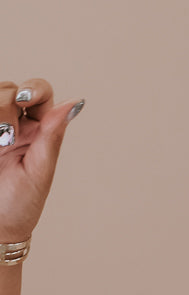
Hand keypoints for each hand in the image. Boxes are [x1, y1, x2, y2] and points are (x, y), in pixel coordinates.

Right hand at [0, 79, 82, 246]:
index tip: (24, 100)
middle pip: (9, 90)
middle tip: (6, 136)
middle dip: (5, 107)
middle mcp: (15, 124)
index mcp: (39, 131)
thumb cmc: (20, 205)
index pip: (40, 93)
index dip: (33, 89)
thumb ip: (52, 136)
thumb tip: (75, 102)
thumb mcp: (39, 171)